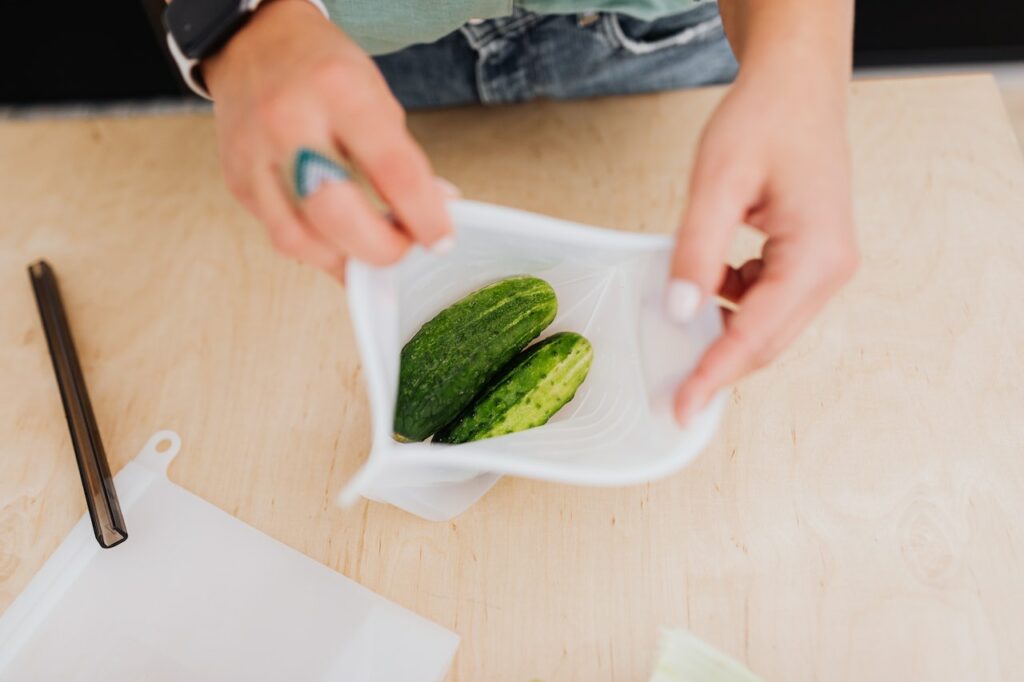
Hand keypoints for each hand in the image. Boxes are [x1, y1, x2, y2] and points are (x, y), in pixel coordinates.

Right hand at [203, 0, 452, 279]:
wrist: (254, 43)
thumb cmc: (323, 72)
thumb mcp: (376, 97)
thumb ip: (402, 159)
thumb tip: (430, 217)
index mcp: (338, 90)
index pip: (391, 168)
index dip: (423, 215)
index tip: (441, 239)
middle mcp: (288, 121)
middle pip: (336, 214)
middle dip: (381, 248)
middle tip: (405, 249)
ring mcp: (255, 155)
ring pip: (301, 239)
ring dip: (348, 260)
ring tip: (374, 252)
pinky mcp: (238, 182)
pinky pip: (282, 236)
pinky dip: (320, 250)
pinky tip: (341, 244)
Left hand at [666, 57, 858, 422]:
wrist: (796, 88)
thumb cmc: (766, 120)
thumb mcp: (718, 181)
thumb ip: (697, 250)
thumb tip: (679, 311)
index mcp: (817, 255)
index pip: (757, 334)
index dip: (714, 374)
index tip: (681, 408)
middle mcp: (830, 269)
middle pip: (767, 341)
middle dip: (717, 367)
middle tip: (670, 395)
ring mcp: (823, 267)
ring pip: (766, 326)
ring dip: (722, 334)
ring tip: (678, 337)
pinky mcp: (807, 260)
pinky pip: (765, 302)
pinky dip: (731, 306)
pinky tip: (706, 284)